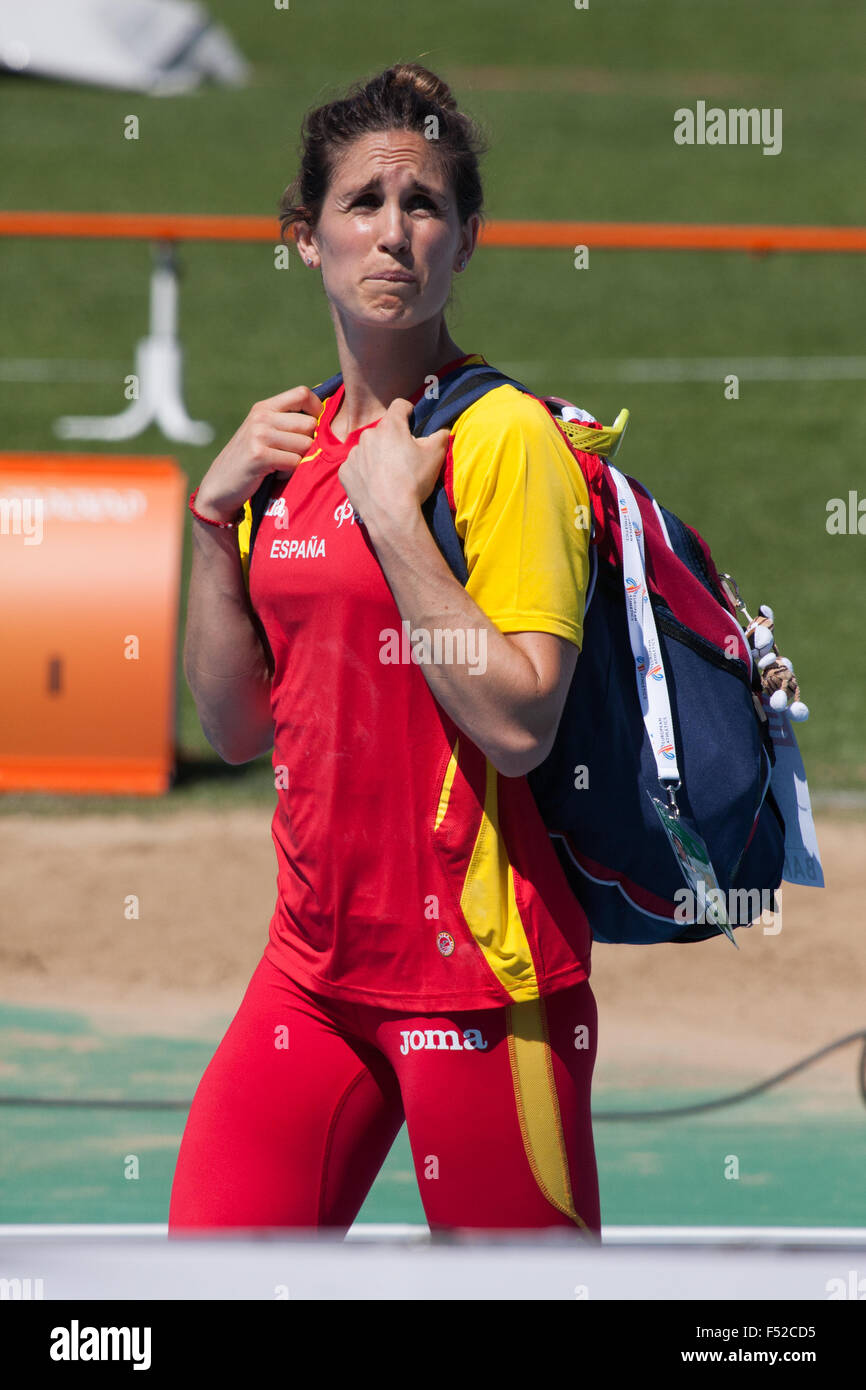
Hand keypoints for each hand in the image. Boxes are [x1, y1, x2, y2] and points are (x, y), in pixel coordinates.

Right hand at [194, 386, 323, 522]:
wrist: (220, 485)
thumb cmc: (251, 460)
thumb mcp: (264, 432)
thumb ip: (287, 420)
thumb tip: (323, 409)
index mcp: (265, 407)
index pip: (303, 393)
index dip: (317, 409)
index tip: (314, 427)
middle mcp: (261, 417)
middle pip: (309, 423)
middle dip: (308, 443)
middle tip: (291, 454)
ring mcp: (259, 434)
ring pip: (305, 444)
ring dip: (298, 459)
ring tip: (281, 464)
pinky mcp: (259, 455)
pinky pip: (294, 461)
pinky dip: (290, 472)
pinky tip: (275, 473)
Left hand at [337, 398, 450, 535]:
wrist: (391, 515)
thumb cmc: (414, 481)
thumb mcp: (436, 455)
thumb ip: (441, 435)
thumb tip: (443, 429)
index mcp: (390, 426)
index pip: (400, 405)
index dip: (409, 412)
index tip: (413, 422)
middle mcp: (368, 435)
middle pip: (383, 431)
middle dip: (393, 440)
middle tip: (403, 460)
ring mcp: (354, 454)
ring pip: (368, 449)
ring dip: (377, 456)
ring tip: (388, 476)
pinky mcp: (345, 472)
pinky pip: (356, 466)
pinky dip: (364, 472)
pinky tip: (374, 486)